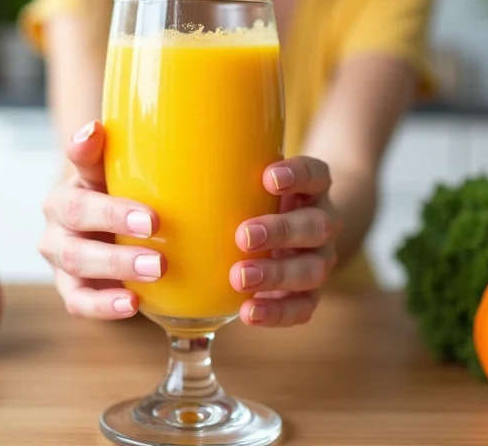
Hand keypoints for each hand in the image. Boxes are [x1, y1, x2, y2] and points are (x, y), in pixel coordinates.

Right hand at [39, 121, 165, 318]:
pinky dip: (103, 306)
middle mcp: (57, 221)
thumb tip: (92, 128)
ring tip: (156, 267)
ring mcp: (61, 258)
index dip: (93, 158)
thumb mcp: (113, 174)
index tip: (127, 162)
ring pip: (77, 262)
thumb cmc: (115, 200)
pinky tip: (132, 304)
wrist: (104, 237)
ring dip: (116, 265)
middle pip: (77, 217)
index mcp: (71, 184)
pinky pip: (80, 301)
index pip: (78, 167)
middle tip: (155, 225)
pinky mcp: (71, 290)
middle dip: (115, 221)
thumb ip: (101, 154)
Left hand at [230, 156, 341, 327]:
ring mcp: (319, 259)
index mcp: (311, 189)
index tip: (268, 178)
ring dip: (276, 274)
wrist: (285, 239)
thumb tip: (166, 185)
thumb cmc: (254, 201)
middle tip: (243, 236)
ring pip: (313, 268)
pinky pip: (303, 307)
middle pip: (316, 225)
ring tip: (240, 278)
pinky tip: (249, 312)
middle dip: (280, 231)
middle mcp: (321, 223)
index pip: (316, 174)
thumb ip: (220, 179)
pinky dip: (278, 312)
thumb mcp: (247, 184)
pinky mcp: (310, 294)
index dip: (298, 175)